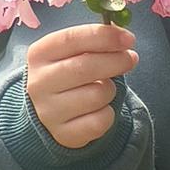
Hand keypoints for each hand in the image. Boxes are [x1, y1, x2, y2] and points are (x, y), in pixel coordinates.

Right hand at [25, 23, 138, 147]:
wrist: (47, 111)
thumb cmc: (67, 73)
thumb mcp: (72, 52)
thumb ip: (94, 40)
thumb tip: (123, 36)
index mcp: (40, 54)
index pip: (72, 39)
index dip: (104, 36)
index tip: (129, 38)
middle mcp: (39, 82)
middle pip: (85, 67)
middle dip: (116, 61)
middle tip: (131, 58)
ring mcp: (48, 111)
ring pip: (96, 95)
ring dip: (111, 89)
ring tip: (105, 87)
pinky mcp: (62, 134)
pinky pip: (100, 121)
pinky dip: (108, 113)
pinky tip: (100, 109)